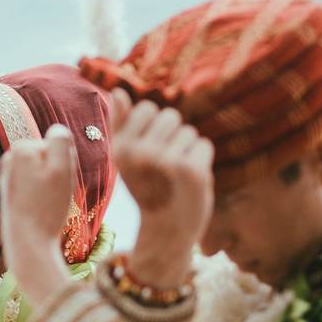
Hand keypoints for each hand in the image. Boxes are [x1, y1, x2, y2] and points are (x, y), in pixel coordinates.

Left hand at [0, 125, 72, 305]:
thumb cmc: (47, 207)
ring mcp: (9, 174)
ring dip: (52, 183)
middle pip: (50, 156)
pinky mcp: (12, 190)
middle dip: (58, 171)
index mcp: (21, 147)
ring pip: (45, 171)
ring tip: (47, 202)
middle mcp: (10, 157)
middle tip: (54, 194)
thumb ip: (61, 141)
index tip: (59, 181)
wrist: (28, 243)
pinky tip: (39, 208)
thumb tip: (57, 129)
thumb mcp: (62, 169)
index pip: (59, 143)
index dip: (66, 162)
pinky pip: (38, 185)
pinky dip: (43, 194)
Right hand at [109, 88, 214, 286]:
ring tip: (177, 176)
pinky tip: (190, 180)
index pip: (147, 108)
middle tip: (165, 167)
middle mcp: (140, 153)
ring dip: (188, 151)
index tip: (149, 153)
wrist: (166, 230)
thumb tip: (117, 91)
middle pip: (171, 116)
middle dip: (173, 137)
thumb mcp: (126, 158)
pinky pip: (203, 145)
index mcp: (120, 148)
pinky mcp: (191, 170)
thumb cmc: (148, 188)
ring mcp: (165, 161)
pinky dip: (202, 161)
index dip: (153, 127)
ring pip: (189, 132)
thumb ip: (121, 124)